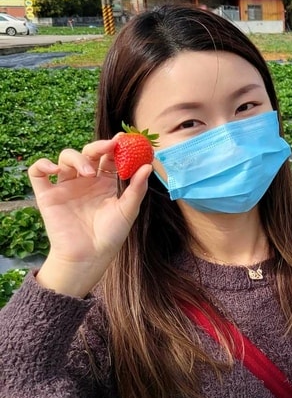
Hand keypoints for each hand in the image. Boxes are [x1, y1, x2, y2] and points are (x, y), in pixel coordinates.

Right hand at [27, 137, 151, 296]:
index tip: (124, 139)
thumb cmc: (110, 236)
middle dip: (98, 147)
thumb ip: (137, 189)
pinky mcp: (47, 196)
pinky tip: (54, 169)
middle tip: (110, 147)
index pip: (108, 158)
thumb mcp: (127, 211)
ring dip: (77, 159)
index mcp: (104, 183)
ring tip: (89, 173)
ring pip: (65, 158)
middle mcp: (84, 181)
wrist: (89, 257)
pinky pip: (38, 173)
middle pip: (87, 154)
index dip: (115, 148)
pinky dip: (42, 165)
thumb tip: (148, 166)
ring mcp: (65, 187)